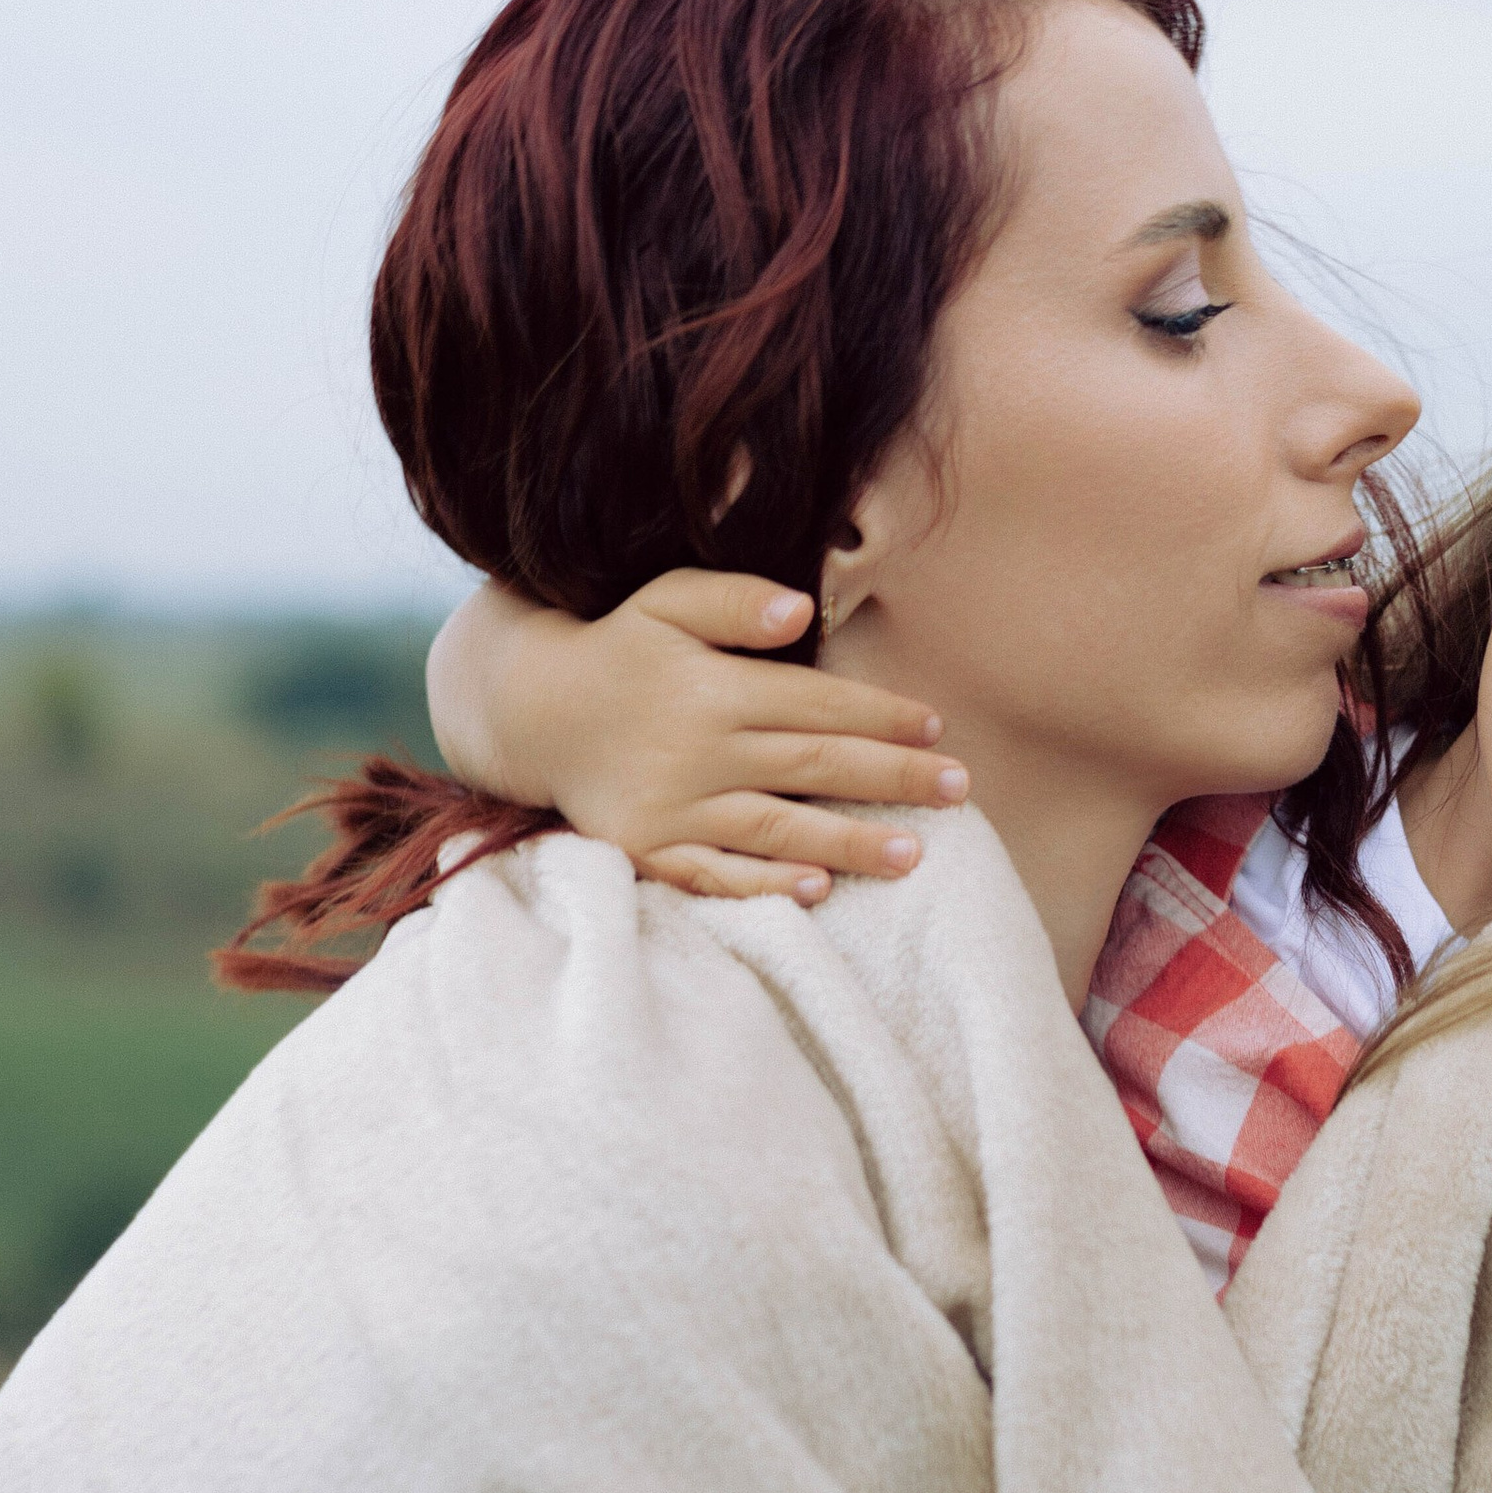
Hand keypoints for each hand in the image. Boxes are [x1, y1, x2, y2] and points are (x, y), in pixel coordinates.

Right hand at [426, 569, 967, 902]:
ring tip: (915, 855)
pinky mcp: (649, 849)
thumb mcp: (668, 601)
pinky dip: (766, 888)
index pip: (817, 704)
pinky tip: (819, 892)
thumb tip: (801, 610)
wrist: (532, 711)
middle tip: (959, 791)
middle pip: (814, 768)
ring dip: (851, 843)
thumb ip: (734, 601)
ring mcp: (674, 808)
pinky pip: (715, 876)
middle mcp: (698, 751)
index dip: (881, 716)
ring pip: (778, 830)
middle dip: (892, 780)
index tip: (937, 729)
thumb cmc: (620, 648)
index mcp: (713, 689)